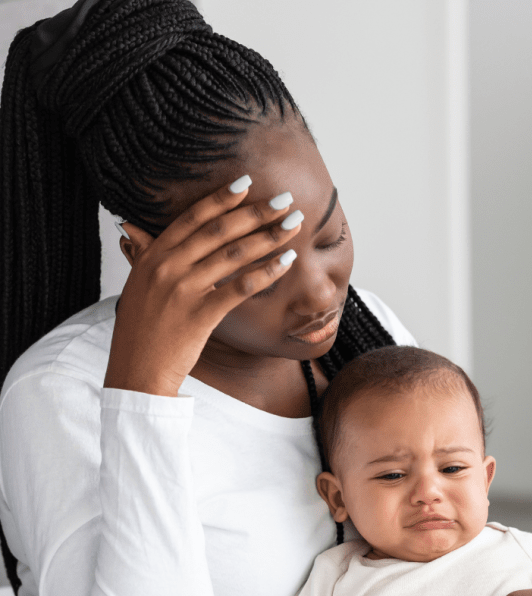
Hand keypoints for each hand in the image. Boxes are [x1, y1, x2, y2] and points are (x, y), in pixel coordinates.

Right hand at [106, 179, 301, 395]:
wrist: (136, 371)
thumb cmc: (141, 332)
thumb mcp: (137, 285)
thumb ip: (142, 255)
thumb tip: (134, 228)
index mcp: (153, 255)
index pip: (192, 218)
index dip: (221, 199)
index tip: (247, 183)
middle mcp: (168, 266)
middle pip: (219, 230)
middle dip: (256, 212)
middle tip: (285, 199)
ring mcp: (184, 289)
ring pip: (234, 254)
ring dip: (269, 236)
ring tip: (294, 225)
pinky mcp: (200, 315)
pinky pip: (240, 288)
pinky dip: (266, 272)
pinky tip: (286, 262)